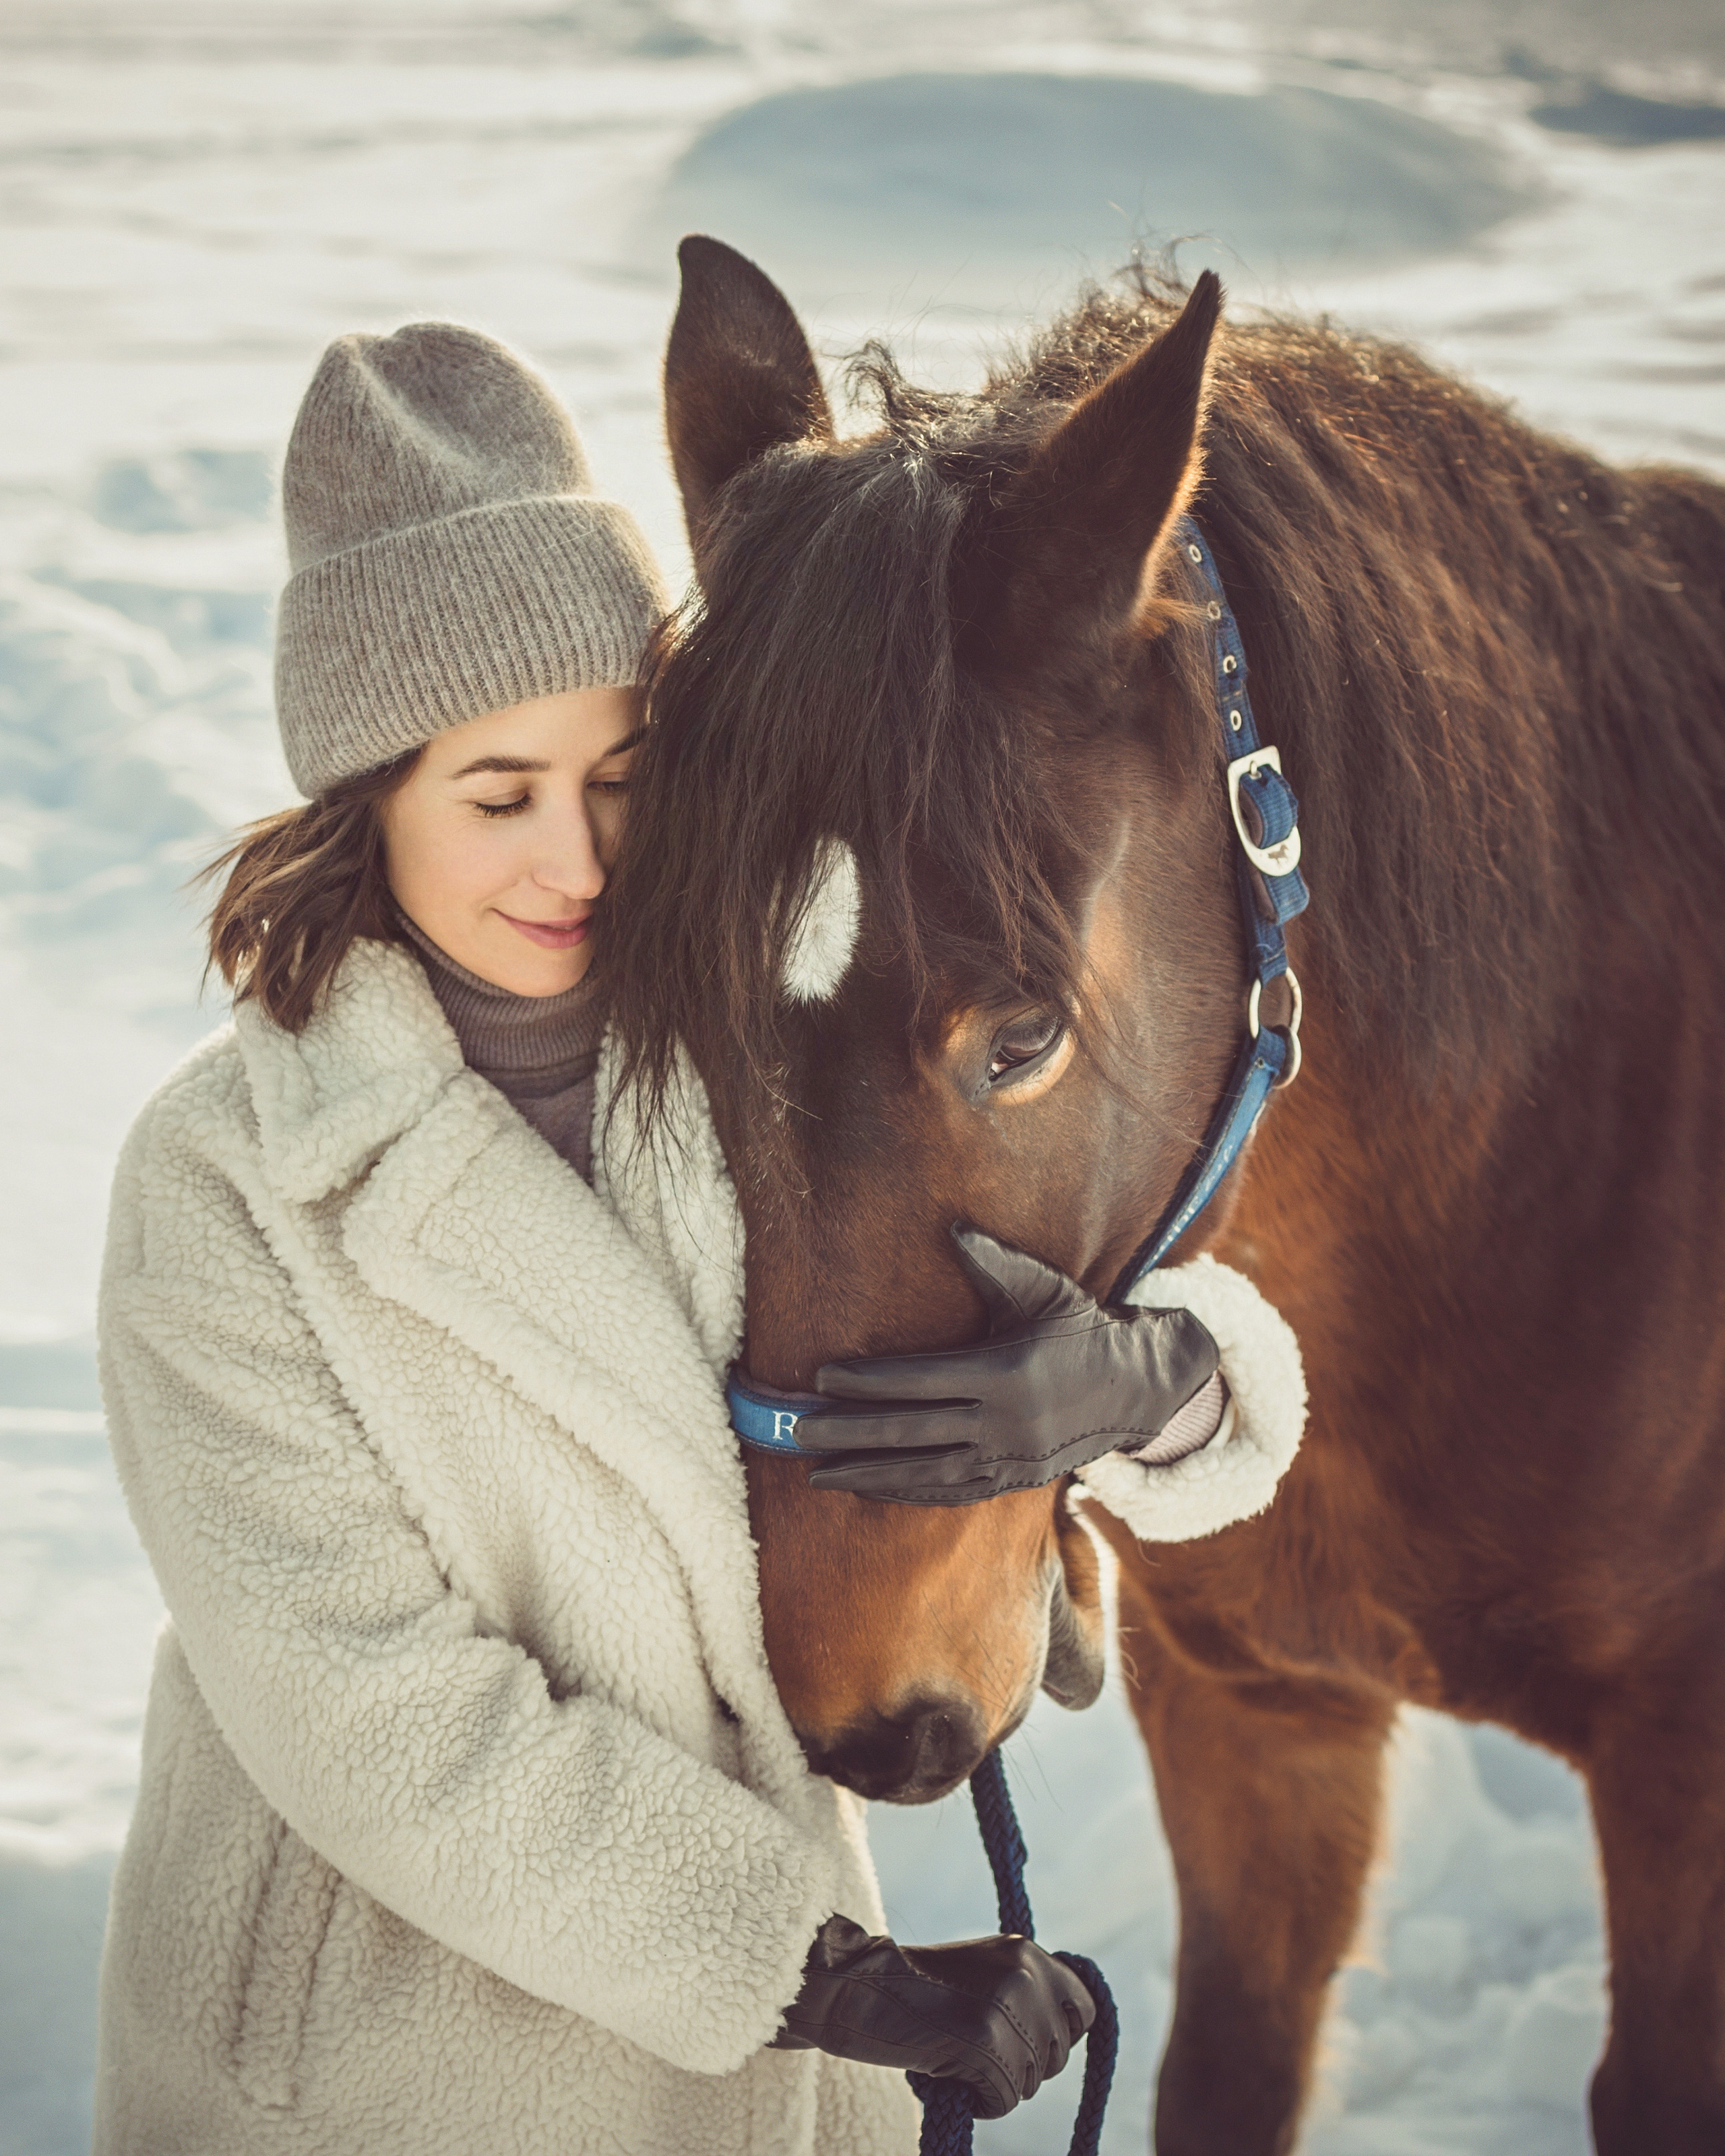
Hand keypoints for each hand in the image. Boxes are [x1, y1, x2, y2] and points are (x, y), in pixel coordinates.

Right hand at [771, 1915, 1095, 2118]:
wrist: (861, 1987)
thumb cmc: (915, 1986)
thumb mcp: (981, 1970)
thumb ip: (1022, 1989)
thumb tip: (1063, 2034)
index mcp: (1025, 1951)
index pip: (1082, 2008)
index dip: (1060, 2034)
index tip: (1029, 2042)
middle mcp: (1025, 1975)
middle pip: (1056, 2054)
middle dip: (1023, 2065)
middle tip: (976, 2050)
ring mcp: (1008, 2011)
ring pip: (1030, 2082)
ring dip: (997, 2084)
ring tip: (955, 2057)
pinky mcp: (988, 2048)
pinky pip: (1004, 2102)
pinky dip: (978, 2103)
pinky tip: (947, 2077)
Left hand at [795, 1226, 1218, 1503]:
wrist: (1139, 1390)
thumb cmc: (1081, 1329)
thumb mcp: (1044, 1290)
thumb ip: (994, 1263)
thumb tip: (953, 1227)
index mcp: (1007, 1372)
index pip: (920, 1381)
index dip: (867, 1382)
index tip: (821, 1379)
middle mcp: (1006, 1422)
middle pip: (912, 1432)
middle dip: (850, 1432)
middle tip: (798, 1431)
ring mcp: (1010, 1460)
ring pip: (925, 1472)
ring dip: (867, 1473)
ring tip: (817, 1471)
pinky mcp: (1014, 1483)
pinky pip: (950, 1494)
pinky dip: (906, 1493)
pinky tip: (868, 1489)